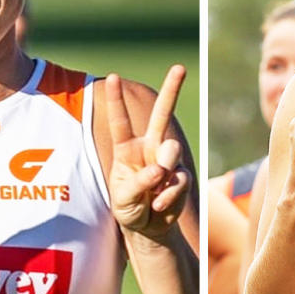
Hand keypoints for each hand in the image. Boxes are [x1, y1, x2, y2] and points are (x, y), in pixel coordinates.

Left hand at [106, 65, 190, 239]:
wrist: (148, 226)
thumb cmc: (129, 207)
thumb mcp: (124, 198)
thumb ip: (139, 182)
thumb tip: (161, 170)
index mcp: (126, 148)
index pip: (121, 121)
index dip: (116, 99)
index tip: (112, 77)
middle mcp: (148, 148)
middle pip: (161, 114)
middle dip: (172, 89)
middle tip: (180, 67)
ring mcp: (167, 160)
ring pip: (171, 152)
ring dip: (162, 174)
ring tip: (153, 196)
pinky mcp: (181, 176)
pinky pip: (178, 180)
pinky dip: (167, 197)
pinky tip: (158, 206)